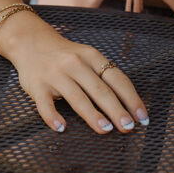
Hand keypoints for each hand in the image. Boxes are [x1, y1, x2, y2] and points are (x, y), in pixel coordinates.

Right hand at [1, 15, 148, 134]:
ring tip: (105, 129)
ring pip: (77, 97)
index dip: (131, 98)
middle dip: (116, 110)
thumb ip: (102, 76)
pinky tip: (62, 128)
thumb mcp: (87, 57)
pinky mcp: (37, 86)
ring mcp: (56, 75)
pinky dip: (53, 117)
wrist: (31, 42)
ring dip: (92, 115)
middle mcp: (76, 64)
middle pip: (100, 89)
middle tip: (128, 127)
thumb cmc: (65, 56)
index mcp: (92, 57)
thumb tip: (126, 104)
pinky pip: (45, 104)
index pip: (117, 79)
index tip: (142, 117)